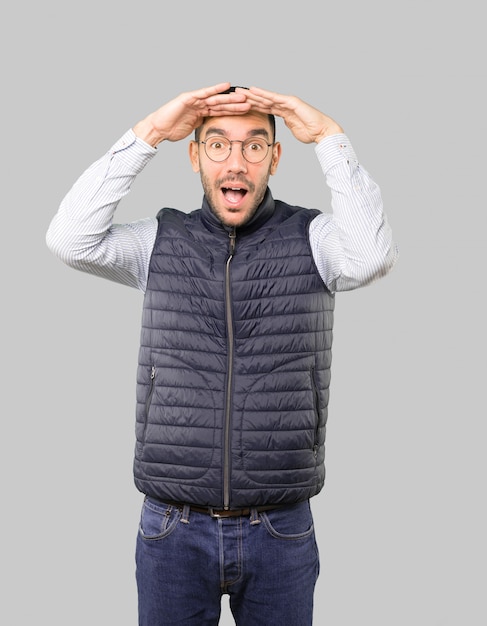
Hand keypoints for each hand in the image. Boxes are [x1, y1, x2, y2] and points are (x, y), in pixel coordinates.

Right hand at [133, 82, 250, 146]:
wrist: (159, 128)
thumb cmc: (173, 129)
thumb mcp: (193, 128)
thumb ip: (203, 125)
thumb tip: (213, 130)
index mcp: (203, 112)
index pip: (222, 110)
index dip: (235, 110)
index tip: (249, 111)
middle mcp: (200, 104)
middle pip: (223, 103)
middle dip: (237, 103)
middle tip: (253, 102)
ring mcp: (195, 100)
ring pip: (216, 98)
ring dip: (231, 97)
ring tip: (244, 96)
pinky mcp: (188, 98)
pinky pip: (204, 93)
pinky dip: (215, 89)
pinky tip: (226, 86)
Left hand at [238, 86, 343, 143]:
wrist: (322, 131)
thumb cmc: (311, 132)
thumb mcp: (293, 128)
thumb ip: (287, 123)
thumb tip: (283, 122)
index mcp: (284, 111)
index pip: (265, 107)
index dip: (253, 105)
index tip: (240, 105)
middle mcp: (284, 104)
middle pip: (263, 100)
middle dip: (249, 98)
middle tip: (234, 94)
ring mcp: (287, 102)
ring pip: (266, 97)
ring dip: (252, 94)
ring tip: (239, 91)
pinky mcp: (291, 102)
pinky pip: (274, 98)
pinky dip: (263, 94)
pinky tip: (253, 90)